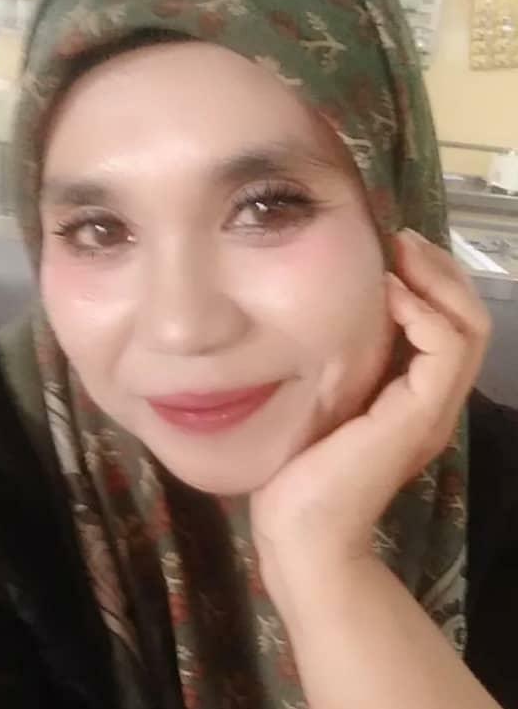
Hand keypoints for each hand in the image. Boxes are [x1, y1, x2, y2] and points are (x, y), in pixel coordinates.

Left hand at [250, 229, 490, 593]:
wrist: (303, 529)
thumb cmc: (300, 468)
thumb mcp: (326, 398)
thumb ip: (344, 363)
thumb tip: (336, 311)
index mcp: (415, 397)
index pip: (449, 326)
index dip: (430, 282)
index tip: (392, 251)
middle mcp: (434, 401)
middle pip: (470, 319)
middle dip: (440, 271)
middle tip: (403, 241)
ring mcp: (432, 410)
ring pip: (468, 327)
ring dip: (435, 281)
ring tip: (398, 257)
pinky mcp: (419, 416)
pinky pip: (446, 347)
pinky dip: (421, 312)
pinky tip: (386, 296)